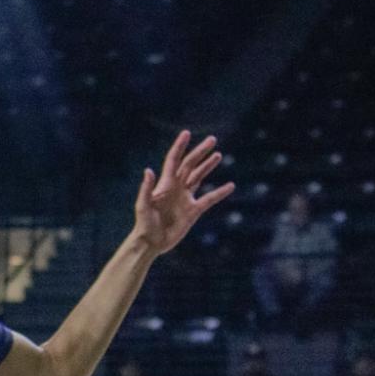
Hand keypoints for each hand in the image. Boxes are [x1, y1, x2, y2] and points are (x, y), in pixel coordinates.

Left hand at [132, 131, 233, 257]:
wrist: (151, 242)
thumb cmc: (144, 223)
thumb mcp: (143, 205)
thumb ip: (146, 189)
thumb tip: (149, 170)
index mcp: (165, 184)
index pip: (174, 160)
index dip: (180, 146)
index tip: (187, 133)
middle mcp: (176, 187)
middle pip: (190, 165)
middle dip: (200, 152)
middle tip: (212, 140)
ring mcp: (185, 198)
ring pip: (199, 177)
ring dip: (207, 166)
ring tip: (218, 154)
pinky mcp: (193, 211)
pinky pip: (209, 199)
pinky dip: (220, 192)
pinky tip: (230, 186)